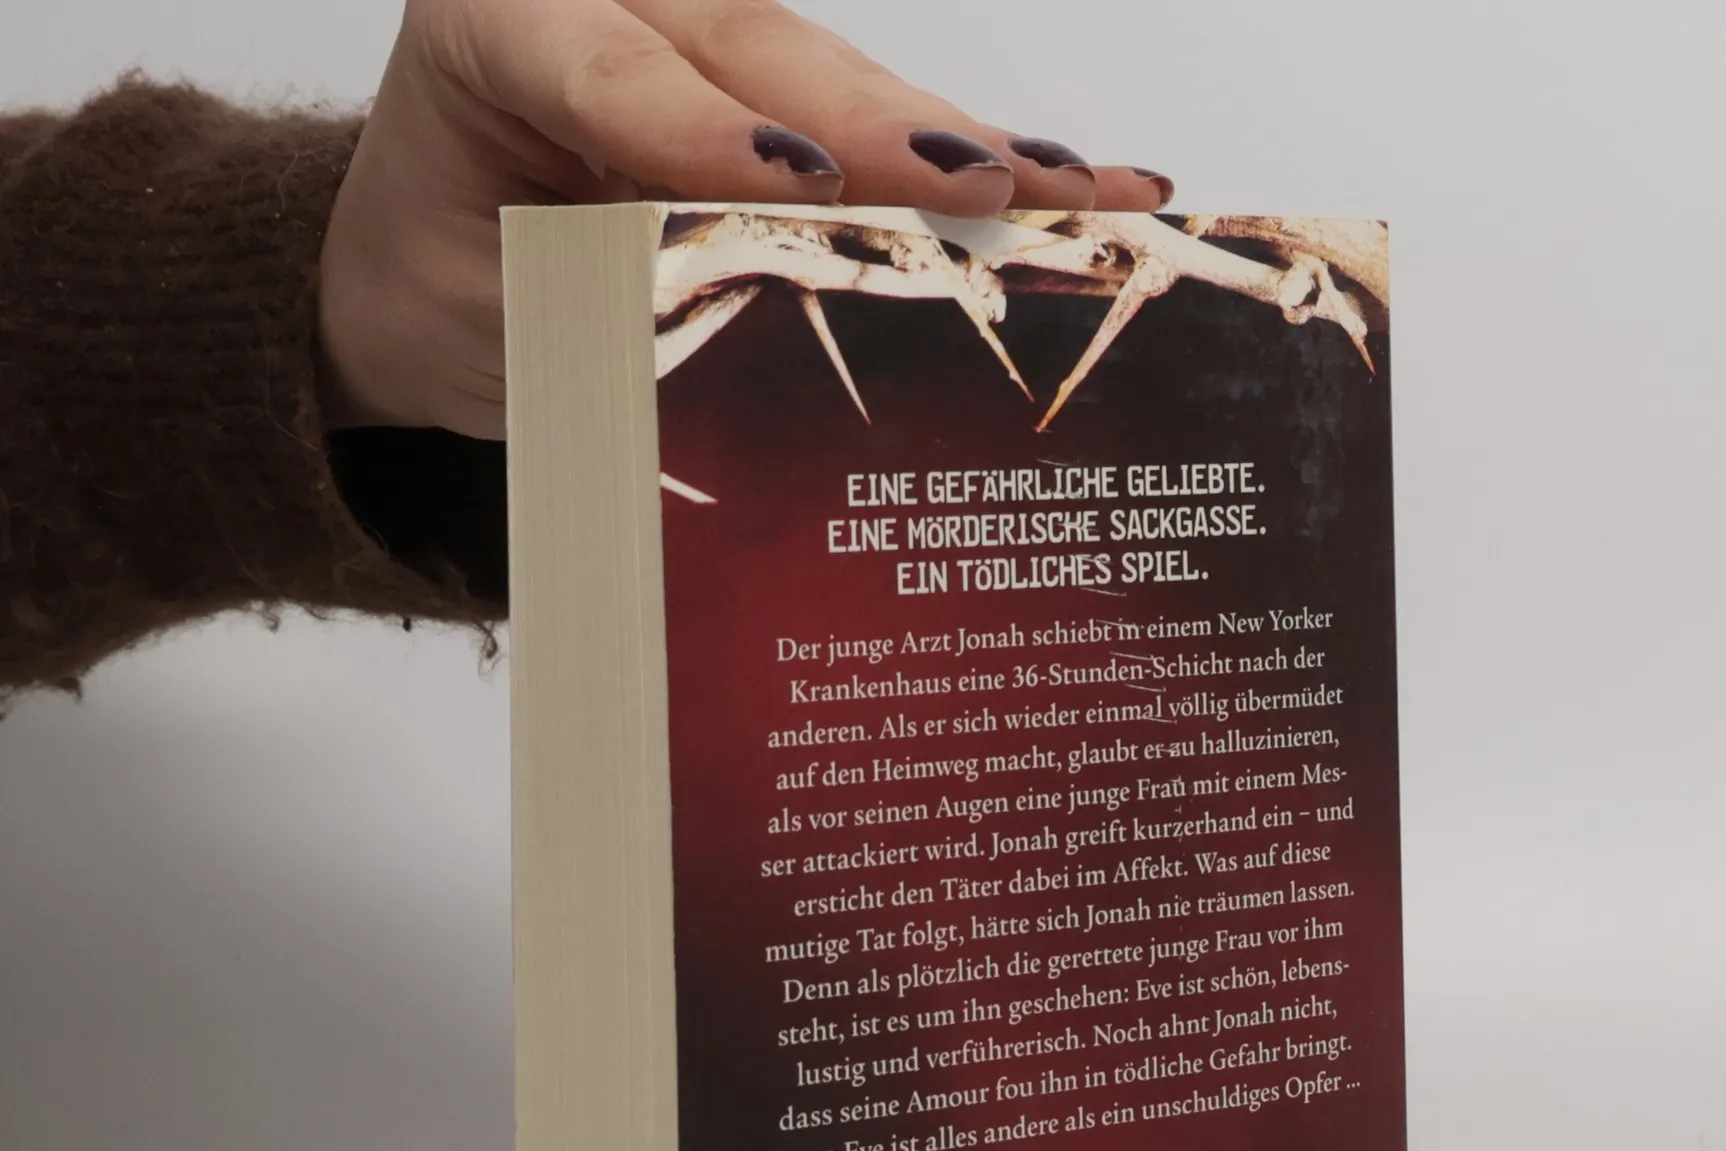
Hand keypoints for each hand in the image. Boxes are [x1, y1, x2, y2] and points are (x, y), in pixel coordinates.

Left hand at [318, 0, 1174, 437]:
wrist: (427, 272)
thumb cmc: (448, 287)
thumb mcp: (490, 316)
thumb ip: (599, 300)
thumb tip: (736, 324)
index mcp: (497, 24)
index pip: (608, 70)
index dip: (707, 129)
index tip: (794, 184)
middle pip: (758, 53)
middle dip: (876, 128)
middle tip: (981, 184)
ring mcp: (697, 30)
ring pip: (837, 79)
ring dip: (963, 142)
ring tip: (1078, 188)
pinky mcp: (764, 87)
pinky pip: (868, 115)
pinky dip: (966, 155)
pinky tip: (1073, 178)